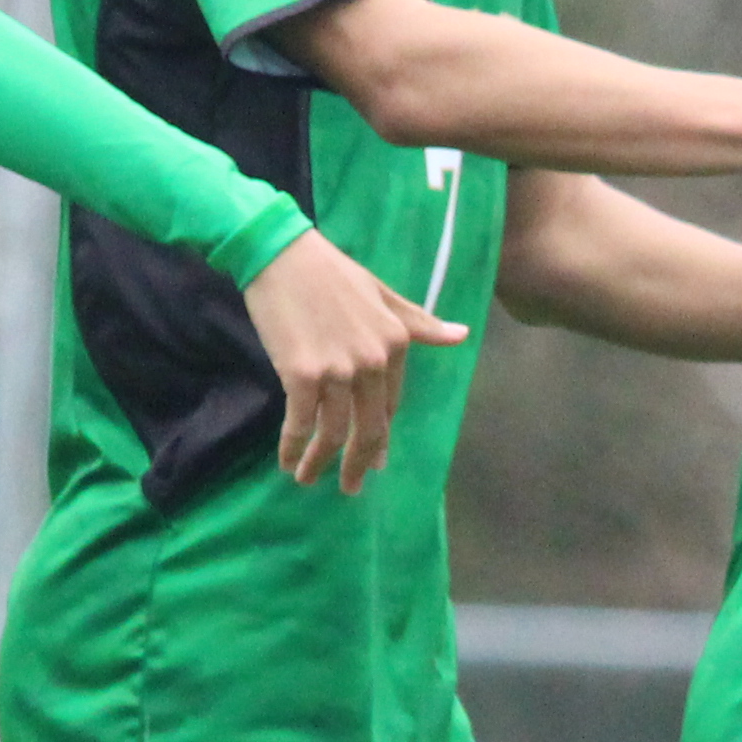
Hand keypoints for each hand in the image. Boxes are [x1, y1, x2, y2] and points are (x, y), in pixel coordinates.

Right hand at [241, 236, 469, 493]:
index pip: (390, 404)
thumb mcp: (382, 293)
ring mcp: (339, 370)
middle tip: (351, 488)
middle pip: (369, 427)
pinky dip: (293, 447)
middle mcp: (374, 361)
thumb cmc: (329, 272)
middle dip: (358, 464)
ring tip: (308, 479)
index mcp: (397, 342)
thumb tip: (462, 335)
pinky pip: (301, 423)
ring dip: (320, 463)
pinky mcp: (303, 374)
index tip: (372, 458)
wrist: (280, 254)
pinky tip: (287, 461)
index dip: (379, 435)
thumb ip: (418, 322)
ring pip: (335, 432)